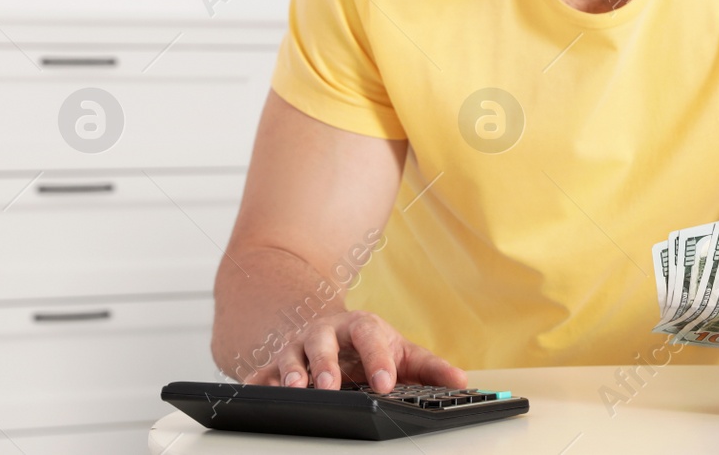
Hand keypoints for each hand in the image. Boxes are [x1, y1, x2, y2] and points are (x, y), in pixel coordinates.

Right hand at [242, 310, 465, 394]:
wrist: (328, 328)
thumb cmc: (368, 345)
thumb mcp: (400, 350)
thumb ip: (430, 367)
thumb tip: (462, 382)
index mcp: (360, 327)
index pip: (370, 337)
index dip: (378, 359)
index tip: (386, 383)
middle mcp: (326, 333)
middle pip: (324, 342)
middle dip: (327, 363)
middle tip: (332, 386)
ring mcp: (298, 346)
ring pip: (291, 355)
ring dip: (291, 371)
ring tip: (296, 387)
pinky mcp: (275, 363)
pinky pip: (261, 372)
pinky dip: (257, 382)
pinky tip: (256, 392)